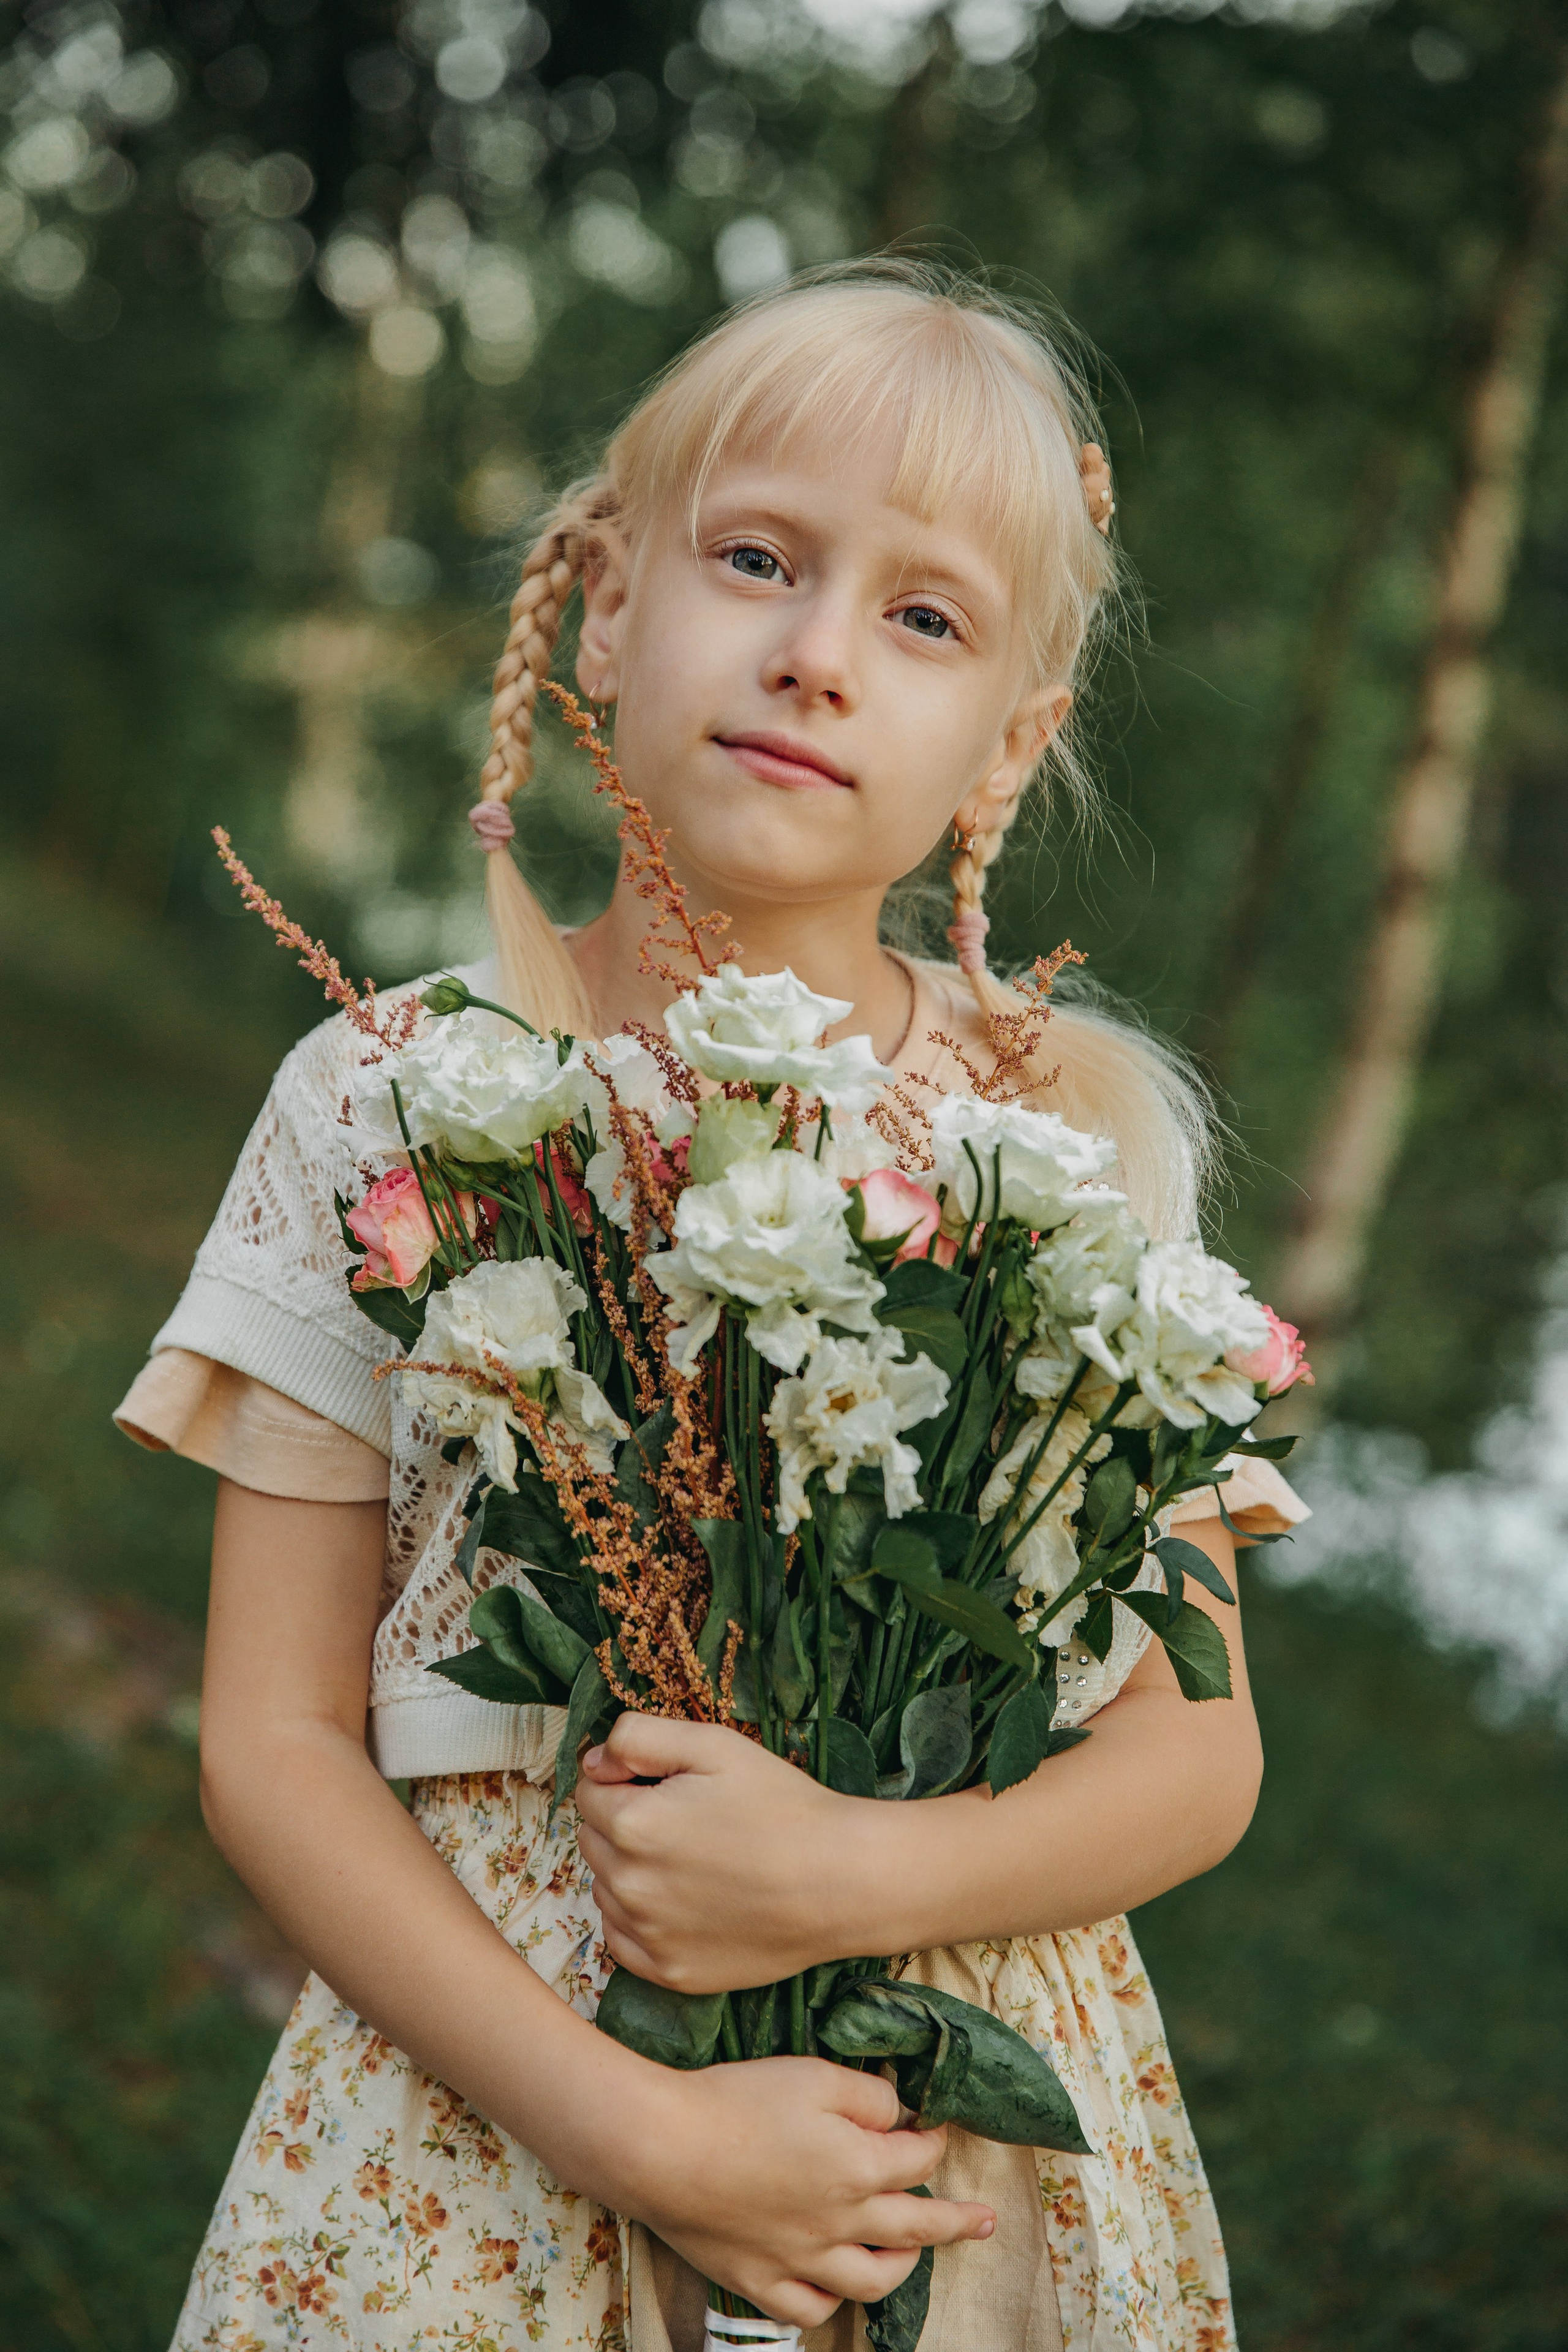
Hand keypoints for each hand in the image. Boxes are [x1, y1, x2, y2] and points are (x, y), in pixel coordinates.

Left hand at [577, 1713, 874, 1989]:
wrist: (840, 1881)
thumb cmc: (782, 1806)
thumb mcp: (714, 1745)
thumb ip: (638, 1737)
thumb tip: (592, 1762)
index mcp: (633, 1824)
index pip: (588, 1791)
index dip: (622, 1779)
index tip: (664, 1783)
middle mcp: (630, 1885)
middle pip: (592, 1839)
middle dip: (622, 1822)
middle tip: (683, 1818)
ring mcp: (649, 1935)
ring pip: (605, 1888)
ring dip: (629, 1870)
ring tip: (691, 1858)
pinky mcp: (670, 1973)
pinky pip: (622, 1939)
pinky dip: (639, 1919)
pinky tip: (682, 1900)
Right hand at [626, 2049, 993, 2327]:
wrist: (663, 2148)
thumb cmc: (738, 2101)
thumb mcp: (812, 2075)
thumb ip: (866, 2094)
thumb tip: (897, 2113)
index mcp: (858, 2166)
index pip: (915, 2156)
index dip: (933, 2138)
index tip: (936, 2127)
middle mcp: (840, 2222)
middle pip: (914, 2226)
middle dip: (956, 2221)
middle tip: (986, 2222)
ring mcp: (800, 2258)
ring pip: (870, 2281)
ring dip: (902, 2267)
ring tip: (914, 2256)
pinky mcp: (758, 2279)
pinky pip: (809, 2309)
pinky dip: (830, 2302)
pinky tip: (834, 2289)